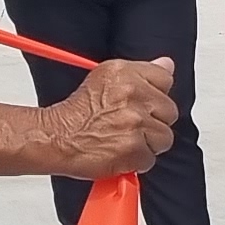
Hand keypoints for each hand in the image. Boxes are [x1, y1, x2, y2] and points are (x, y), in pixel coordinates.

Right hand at [39, 57, 176, 179]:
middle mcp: (132, 94)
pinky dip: (136, 161)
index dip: (155, 95)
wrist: (56, 138)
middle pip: (168, 110)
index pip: (164, 79)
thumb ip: (142, 72)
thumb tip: (167, 64)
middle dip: (153, 121)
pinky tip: (119, 152)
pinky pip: (150, 157)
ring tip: (123, 139)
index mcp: (125, 73)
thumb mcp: (106, 78)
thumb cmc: (77, 113)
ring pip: (163, 136)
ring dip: (147, 143)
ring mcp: (134, 121)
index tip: (143, 103)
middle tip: (129, 124)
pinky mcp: (133, 148)